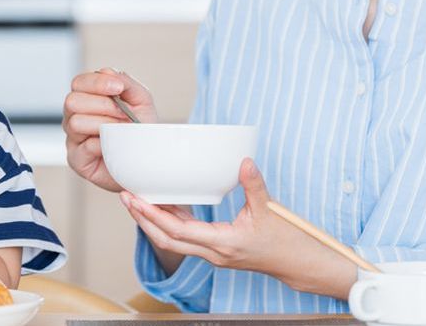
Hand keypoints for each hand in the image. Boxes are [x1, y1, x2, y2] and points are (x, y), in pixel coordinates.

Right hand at [62, 68, 158, 191]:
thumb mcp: (141, 101)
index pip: (79, 82)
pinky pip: (84, 147)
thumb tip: (107, 72)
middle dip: (102, 105)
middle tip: (124, 113)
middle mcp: (75, 116)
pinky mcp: (77, 159)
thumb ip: (126, 83)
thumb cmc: (140, 129)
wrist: (147, 160)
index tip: (118, 88)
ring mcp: (74, 138)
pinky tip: (114, 146)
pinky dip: (103, 144)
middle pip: (72, 101)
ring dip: (104, 124)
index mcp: (87, 99)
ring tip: (122, 131)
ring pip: (75, 122)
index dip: (96, 82)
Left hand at [120, 158, 355, 298]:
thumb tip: (243, 161)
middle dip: (143, 219)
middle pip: (167, 240)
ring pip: (174, 241)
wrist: (299, 264)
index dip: (154, 216)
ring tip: (136, 200)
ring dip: (153, 222)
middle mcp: (214, 253)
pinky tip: (165, 206)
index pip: (179, 232)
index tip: (136, 200)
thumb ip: (254, 185)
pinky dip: (171, 223)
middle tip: (125, 197)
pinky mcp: (217, 250)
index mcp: (223, 244)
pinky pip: (186, 238)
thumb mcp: (271, 209)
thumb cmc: (287, 240)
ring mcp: (214, 254)